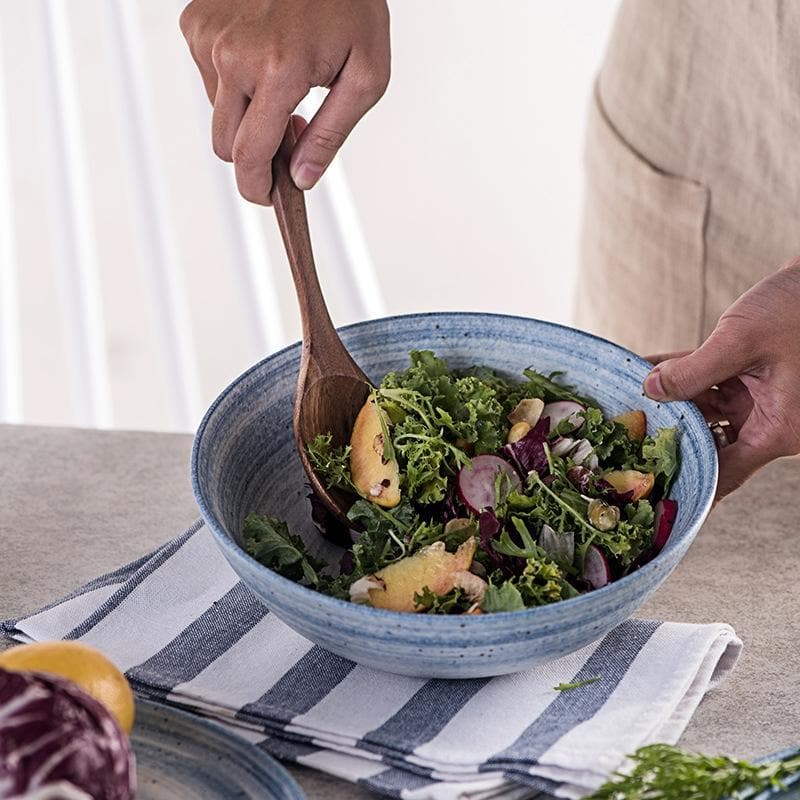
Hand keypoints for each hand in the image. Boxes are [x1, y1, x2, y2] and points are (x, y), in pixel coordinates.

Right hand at [179, 0, 389, 203]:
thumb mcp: (366, 76)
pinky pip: (208, 77)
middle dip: (255, 152)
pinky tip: (262, 56)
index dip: (256, 188)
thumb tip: (303, 178)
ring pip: (218, 112)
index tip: (265, 196)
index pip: (250, 156)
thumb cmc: (348, 4)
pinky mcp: (196, 23)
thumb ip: (331, 135)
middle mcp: (233, 55)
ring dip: (247, 113)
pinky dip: (233, 80)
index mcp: (277, 71)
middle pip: (226, 144)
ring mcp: (209, 37)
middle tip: (292, 131)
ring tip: (283, 81)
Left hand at [643, 258, 799, 499]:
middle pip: (710, 440)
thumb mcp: (742, 340)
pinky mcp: (757, 378)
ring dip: (672, 398)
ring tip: (627, 393)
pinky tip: (648, 366)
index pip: (725, 474)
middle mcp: (772, 422)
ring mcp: (763, 400)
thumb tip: (650, 389)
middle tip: (625, 433)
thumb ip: (694, 370)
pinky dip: (685, 375)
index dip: (688, 480)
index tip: (650, 484)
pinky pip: (713, 383)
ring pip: (706, 410)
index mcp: (778, 431)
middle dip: (670, 431)